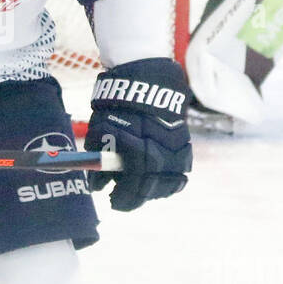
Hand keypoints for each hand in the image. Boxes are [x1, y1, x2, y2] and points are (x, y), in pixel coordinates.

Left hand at [84, 57, 192, 211]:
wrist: (147, 81)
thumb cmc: (118, 107)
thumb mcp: (100, 133)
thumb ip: (99, 162)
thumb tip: (96, 185)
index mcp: (140, 158)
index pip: (133, 191)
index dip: (122, 200)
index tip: (112, 202)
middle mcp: (163, 160)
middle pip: (150, 191)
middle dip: (134, 197)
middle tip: (120, 197)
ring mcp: (177, 154)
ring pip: (167, 185)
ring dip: (151, 190)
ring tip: (137, 185)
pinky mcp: (186, 147)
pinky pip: (179, 173)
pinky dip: (167, 179)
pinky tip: (154, 177)